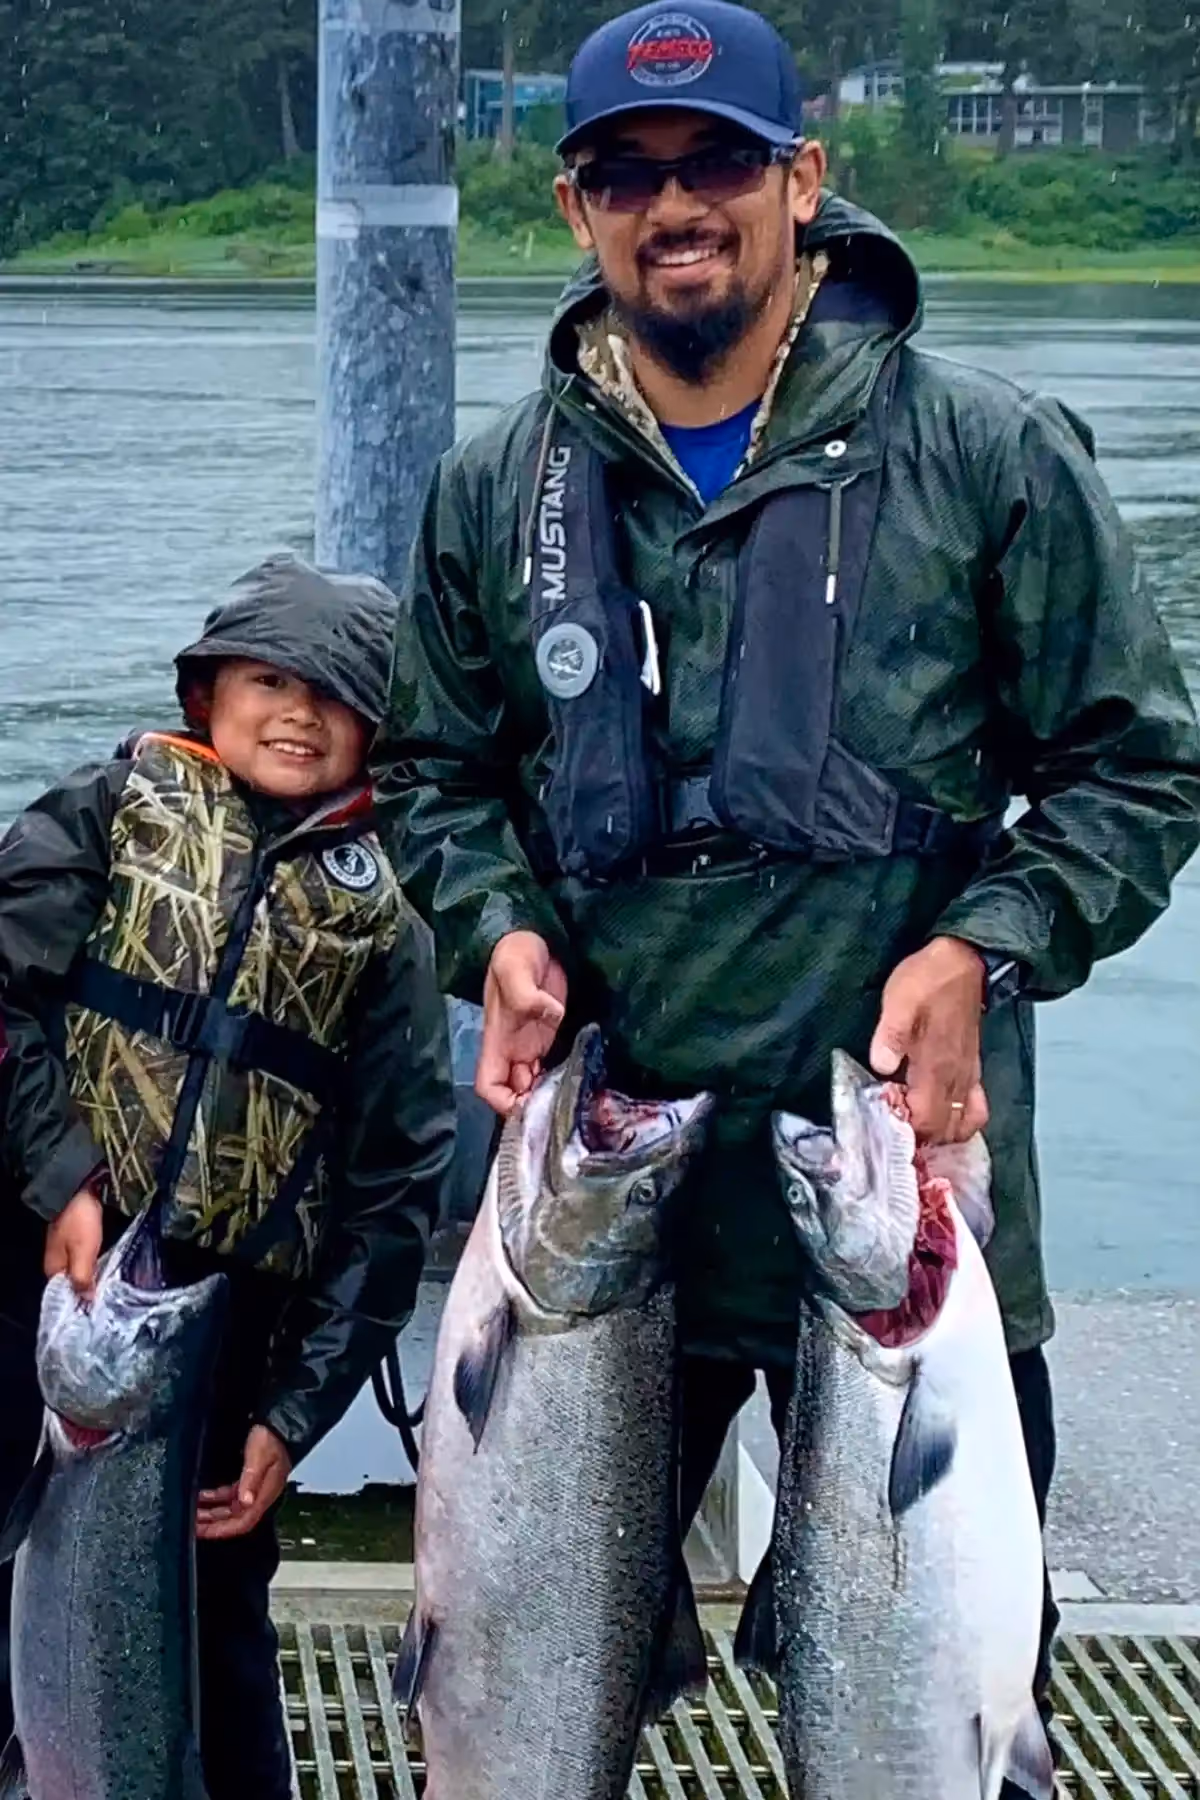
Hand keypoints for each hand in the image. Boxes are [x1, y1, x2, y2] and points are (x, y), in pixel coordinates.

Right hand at [44, 1188, 104, 1295]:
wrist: (78, 1188)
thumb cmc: (79, 1222)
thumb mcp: (83, 1253)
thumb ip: (83, 1278)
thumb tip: (86, 1300)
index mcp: (53, 1268)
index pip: (66, 1293)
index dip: (83, 1300)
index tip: (100, 1305)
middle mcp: (57, 1260)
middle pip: (74, 1281)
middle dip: (91, 1286)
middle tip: (111, 1295)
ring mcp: (66, 1247)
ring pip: (82, 1268)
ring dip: (96, 1273)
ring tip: (113, 1282)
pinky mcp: (76, 1237)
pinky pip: (87, 1255)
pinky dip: (97, 1260)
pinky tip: (108, 1262)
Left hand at [196, 1425, 291, 1541]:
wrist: (278, 1424)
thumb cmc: (271, 1438)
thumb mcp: (259, 1457)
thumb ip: (251, 1479)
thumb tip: (245, 1501)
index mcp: (265, 1494)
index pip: (243, 1522)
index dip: (222, 1530)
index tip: (203, 1531)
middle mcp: (259, 1495)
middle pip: (234, 1519)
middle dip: (212, 1524)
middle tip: (192, 1524)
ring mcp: (253, 1489)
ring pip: (229, 1509)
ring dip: (211, 1513)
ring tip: (193, 1512)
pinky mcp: (248, 1481)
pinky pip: (229, 1496)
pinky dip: (215, 1499)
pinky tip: (203, 1496)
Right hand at [476, 930, 567, 1116]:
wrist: (535, 938)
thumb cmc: (517, 952)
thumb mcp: (515, 968)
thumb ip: (526, 994)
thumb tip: (550, 1014)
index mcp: (497, 1040)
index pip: (488, 1085)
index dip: (503, 1103)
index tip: (531, 1104)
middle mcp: (512, 1049)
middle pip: (514, 1094)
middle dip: (534, 1106)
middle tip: (566, 1105)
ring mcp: (531, 1046)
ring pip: (534, 1086)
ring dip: (550, 1096)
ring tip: (578, 1098)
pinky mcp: (550, 1038)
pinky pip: (551, 1069)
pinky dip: (562, 1080)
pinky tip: (582, 1082)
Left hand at [869, 936, 989, 1144]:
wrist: (964, 961)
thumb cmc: (927, 981)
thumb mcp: (899, 1001)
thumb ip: (890, 1035)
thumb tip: (882, 1067)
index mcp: (936, 1066)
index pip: (927, 1121)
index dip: (906, 1130)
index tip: (885, 1121)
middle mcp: (956, 1078)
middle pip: (943, 1130)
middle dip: (920, 1136)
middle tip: (894, 1123)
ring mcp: (968, 1074)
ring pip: (961, 1124)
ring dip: (939, 1131)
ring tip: (914, 1122)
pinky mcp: (973, 1067)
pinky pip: (975, 1108)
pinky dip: (961, 1120)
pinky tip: (941, 1114)